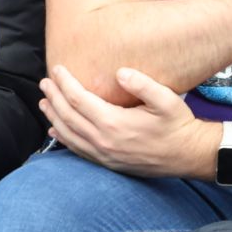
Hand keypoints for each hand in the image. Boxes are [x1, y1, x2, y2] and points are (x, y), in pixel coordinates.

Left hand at [41, 63, 213, 177]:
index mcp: (114, 124)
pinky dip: (63, 139)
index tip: (57, 69)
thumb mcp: (167, 100)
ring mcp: (104, 155)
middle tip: (45, 82)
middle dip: (54, 97)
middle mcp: (104, 141)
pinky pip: (77, 150)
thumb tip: (120, 72)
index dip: (65, 83)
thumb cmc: (177, 124)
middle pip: (68, 117)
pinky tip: (55, 132)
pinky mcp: (107, 162)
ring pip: (69, 135)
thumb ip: (143, 84)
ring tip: (44, 102)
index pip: (79, 100)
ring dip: (53, 117)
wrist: (187, 155)